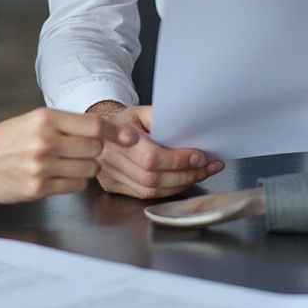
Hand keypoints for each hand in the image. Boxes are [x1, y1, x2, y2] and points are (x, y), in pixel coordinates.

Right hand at [0, 107, 138, 203]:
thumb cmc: (4, 141)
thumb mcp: (32, 120)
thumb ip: (64, 124)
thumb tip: (103, 131)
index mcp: (44, 118)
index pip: (93, 125)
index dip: (116, 132)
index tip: (130, 137)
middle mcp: (45, 141)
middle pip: (95, 148)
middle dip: (96, 151)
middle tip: (84, 151)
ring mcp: (42, 167)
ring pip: (88, 169)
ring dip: (86, 168)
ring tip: (68, 163)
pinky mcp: (38, 189)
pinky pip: (75, 187)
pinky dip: (74, 182)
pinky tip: (59, 176)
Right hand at [88, 102, 222, 199]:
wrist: (99, 131)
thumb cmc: (124, 120)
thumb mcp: (141, 111)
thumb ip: (162, 119)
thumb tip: (189, 132)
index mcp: (116, 136)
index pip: (151, 157)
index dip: (177, 160)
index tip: (200, 157)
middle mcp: (111, 159)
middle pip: (153, 178)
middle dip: (185, 175)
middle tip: (208, 167)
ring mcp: (110, 176)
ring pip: (150, 191)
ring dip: (180, 185)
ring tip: (200, 174)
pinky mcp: (113, 187)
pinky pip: (145, 195)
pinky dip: (168, 191)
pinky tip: (182, 181)